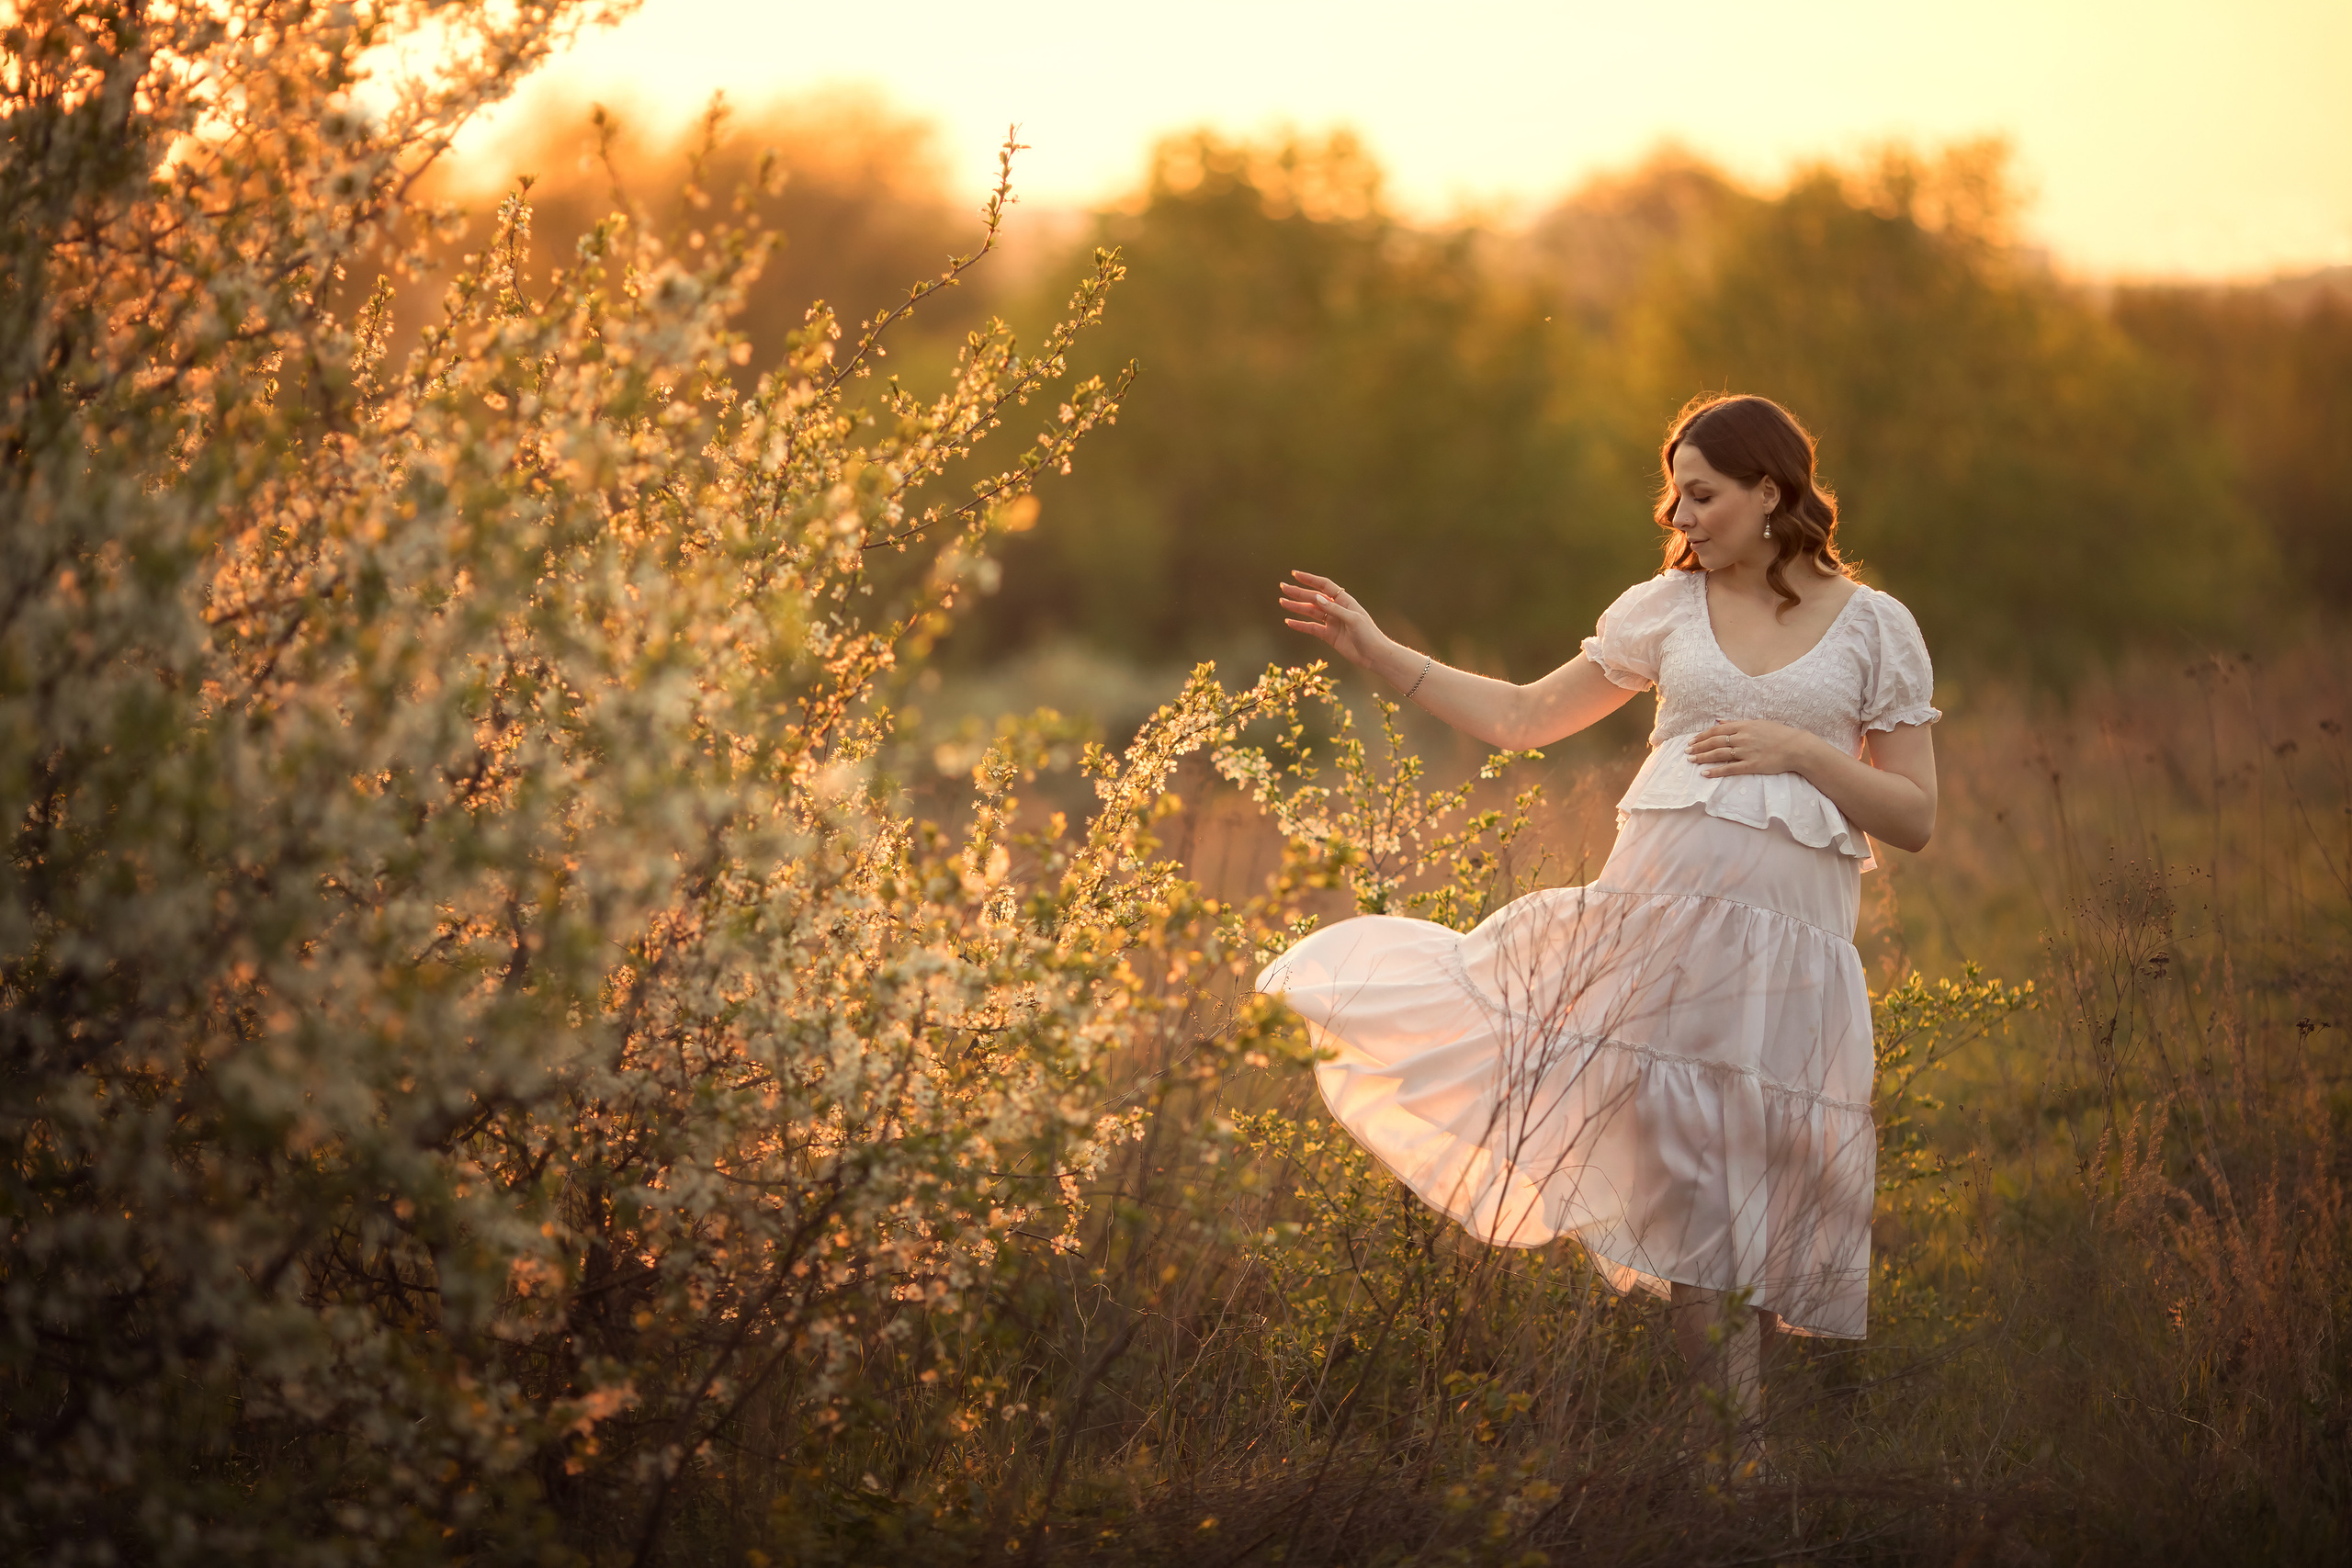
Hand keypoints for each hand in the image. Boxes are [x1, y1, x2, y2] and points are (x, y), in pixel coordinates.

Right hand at [1278, 570, 1389, 669]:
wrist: (1374, 655)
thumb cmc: (1368, 634)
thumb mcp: (1352, 619)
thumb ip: (1334, 609)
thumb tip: (1316, 598)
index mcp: (1344, 601)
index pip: (1324, 586)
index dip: (1310, 579)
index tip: (1295, 574)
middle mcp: (1337, 609)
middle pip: (1314, 598)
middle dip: (1298, 592)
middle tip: (1283, 587)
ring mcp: (1332, 622)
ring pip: (1310, 612)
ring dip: (1297, 607)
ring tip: (1282, 602)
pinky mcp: (1329, 636)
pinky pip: (1312, 628)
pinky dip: (1300, 625)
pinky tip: (1289, 622)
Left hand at [1686, 719, 1822, 777]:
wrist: (1797, 747)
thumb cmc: (1779, 734)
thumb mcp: (1758, 723)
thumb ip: (1737, 723)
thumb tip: (1720, 721)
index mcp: (1744, 726)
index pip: (1716, 731)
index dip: (1702, 736)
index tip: (1692, 741)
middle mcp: (1743, 737)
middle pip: (1714, 742)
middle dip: (1698, 747)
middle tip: (1687, 752)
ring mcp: (1746, 752)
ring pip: (1719, 754)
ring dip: (1703, 757)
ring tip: (1691, 760)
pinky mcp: (1752, 765)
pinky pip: (1730, 769)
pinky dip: (1716, 771)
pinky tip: (1705, 773)